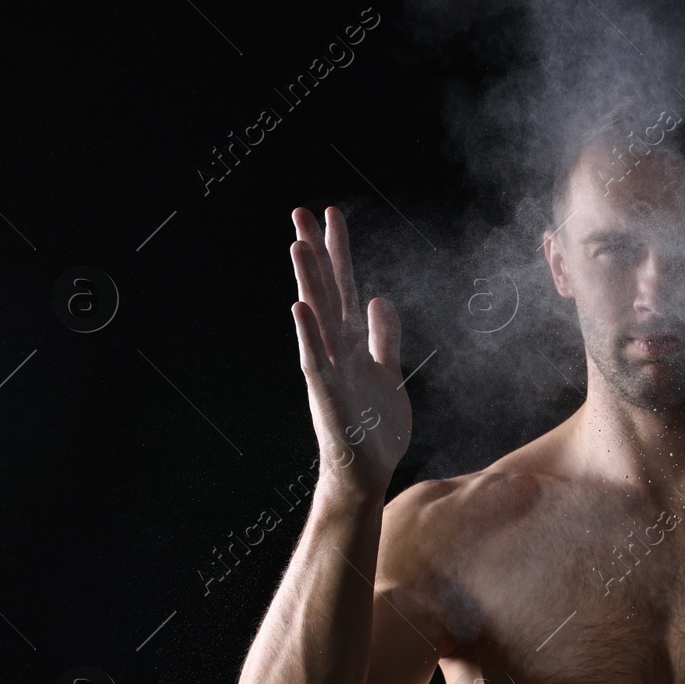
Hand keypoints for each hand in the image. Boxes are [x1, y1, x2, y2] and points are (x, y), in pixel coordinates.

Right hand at [290, 206, 412, 502]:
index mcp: (351, 342)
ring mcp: (329, 371)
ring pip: (317, 320)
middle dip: (315, 253)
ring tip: (297, 245)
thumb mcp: (386, 371)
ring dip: (308, 283)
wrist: (368, 472)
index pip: (344, 287)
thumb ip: (383, 336)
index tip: (331, 213)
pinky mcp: (328, 398)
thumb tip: (380, 298)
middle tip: (300, 211)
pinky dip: (308, 336)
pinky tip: (300, 309)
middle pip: (326, 293)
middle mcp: (335, 350)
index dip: (339, 252)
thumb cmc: (374, 426)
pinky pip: (315, 362)